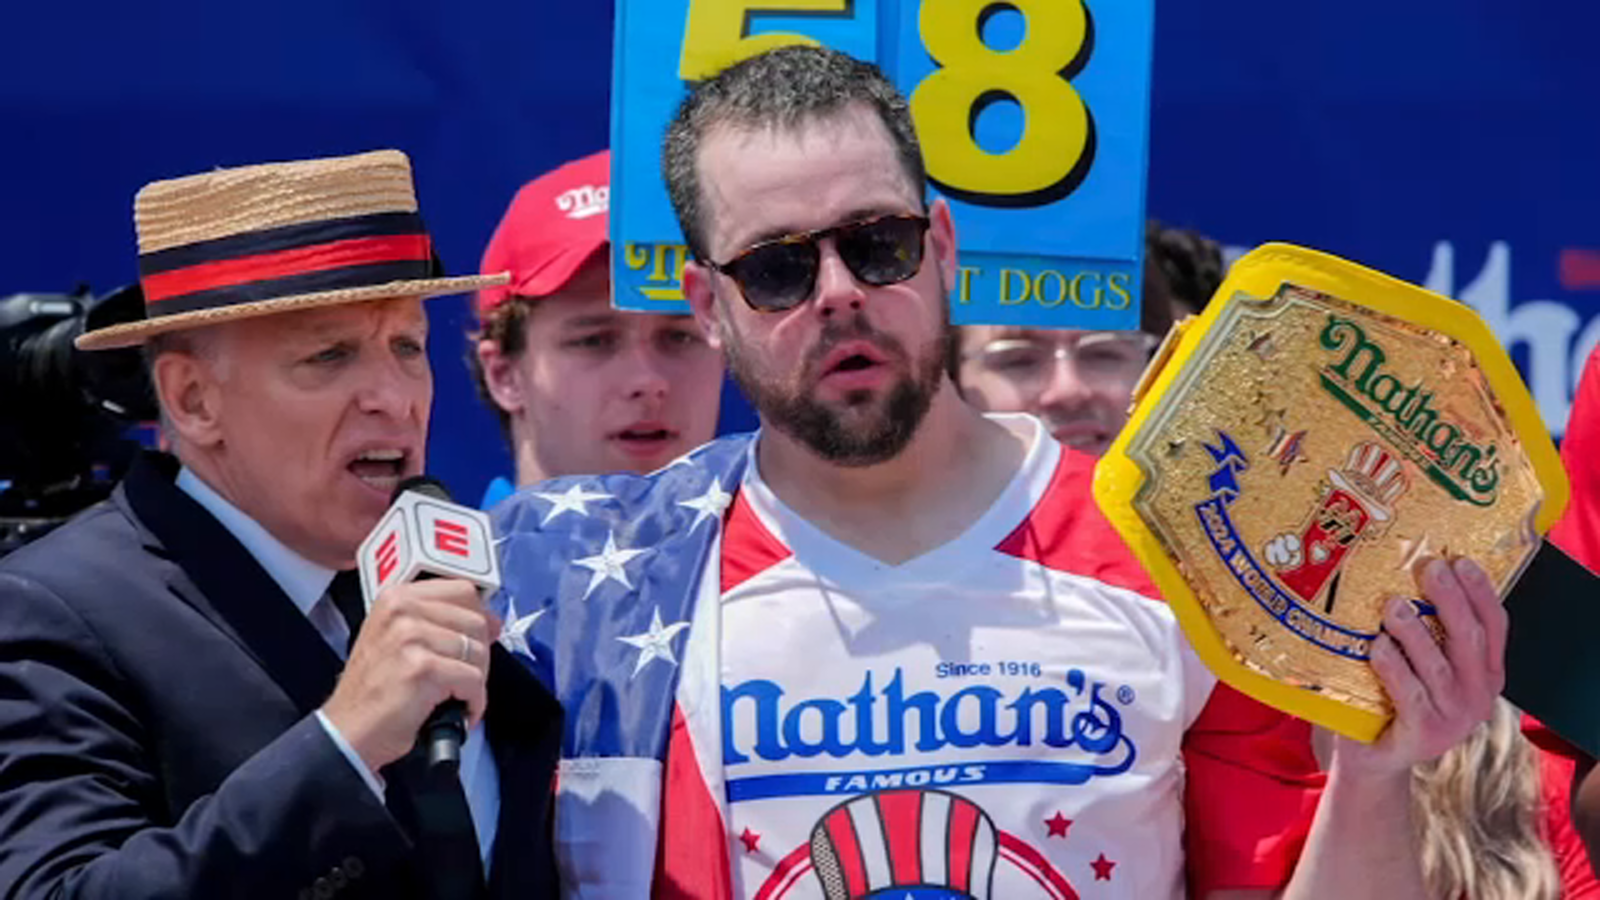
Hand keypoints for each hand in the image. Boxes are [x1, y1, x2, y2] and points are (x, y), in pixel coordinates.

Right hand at [321, 579, 498, 773]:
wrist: (347, 733)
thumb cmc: (374, 693)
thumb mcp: (397, 639)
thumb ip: (438, 622)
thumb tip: (491, 621)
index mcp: (397, 598)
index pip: (462, 590)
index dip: (480, 616)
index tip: (485, 635)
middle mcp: (402, 610)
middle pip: (475, 622)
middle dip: (479, 656)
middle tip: (464, 678)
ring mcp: (411, 637)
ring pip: (478, 652)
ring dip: (476, 681)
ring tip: (455, 696)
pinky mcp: (423, 669)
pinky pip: (473, 680)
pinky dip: (473, 701)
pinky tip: (457, 710)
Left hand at [1333, 556, 1506, 777]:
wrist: (1374, 755)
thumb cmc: (1395, 698)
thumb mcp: (1422, 664)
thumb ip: (1429, 630)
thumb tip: (1410, 571)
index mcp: (1485, 673)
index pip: (1494, 626)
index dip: (1480, 592)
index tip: (1460, 560)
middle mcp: (1476, 695)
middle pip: (1468, 638)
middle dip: (1450, 599)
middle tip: (1428, 568)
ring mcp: (1453, 718)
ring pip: (1437, 665)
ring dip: (1415, 631)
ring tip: (1393, 605)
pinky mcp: (1424, 734)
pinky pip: (1410, 694)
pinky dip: (1394, 667)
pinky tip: (1378, 645)